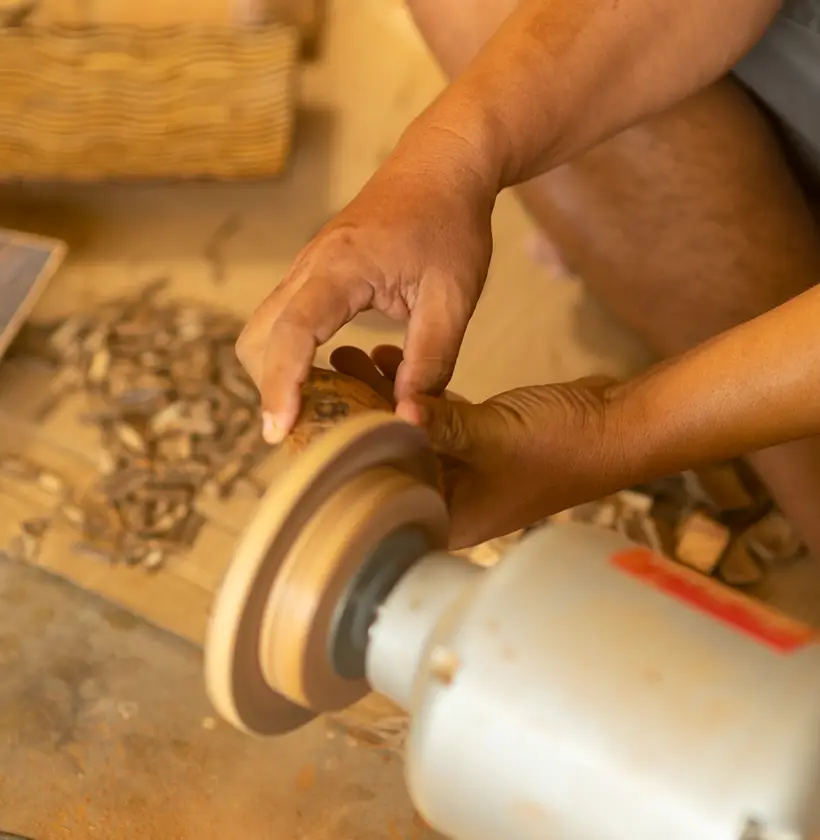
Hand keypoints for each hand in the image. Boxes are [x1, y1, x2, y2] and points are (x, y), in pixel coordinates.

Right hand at [236, 132, 495, 444]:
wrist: (441, 166)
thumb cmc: (450, 224)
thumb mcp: (454, 298)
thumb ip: (430, 361)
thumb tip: (408, 419)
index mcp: (342, 266)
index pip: (293, 331)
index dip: (282, 385)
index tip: (280, 430)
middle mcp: (310, 265)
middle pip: (258, 337)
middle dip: (270, 388)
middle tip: (305, 432)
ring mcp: (306, 268)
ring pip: (263, 331)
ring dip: (276, 374)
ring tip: (316, 413)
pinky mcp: (313, 275)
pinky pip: (283, 322)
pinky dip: (290, 358)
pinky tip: (325, 382)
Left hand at [330, 345, 630, 548]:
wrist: (617, 424)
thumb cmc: (563, 445)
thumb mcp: (494, 435)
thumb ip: (440, 426)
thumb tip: (392, 413)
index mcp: (449, 517)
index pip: (381, 497)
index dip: (346, 460)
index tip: (314, 421)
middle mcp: (452, 500)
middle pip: (388, 461)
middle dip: (356, 420)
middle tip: (322, 381)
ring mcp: (465, 470)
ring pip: (408, 434)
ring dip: (381, 397)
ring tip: (346, 358)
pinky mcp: (477, 441)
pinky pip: (433, 417)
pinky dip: (413, 391)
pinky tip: (385, 359)